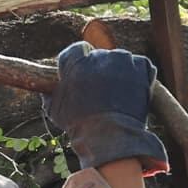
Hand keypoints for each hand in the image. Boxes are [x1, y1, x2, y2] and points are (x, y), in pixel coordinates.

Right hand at [44, 41, 165, 175]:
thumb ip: (50, 92)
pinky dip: (139, 75)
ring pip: (120, 60)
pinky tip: (133, 91)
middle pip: (100, 56)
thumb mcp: (55, 110)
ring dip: (120, 72)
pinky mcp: (141, 67)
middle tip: (103, 91)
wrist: (111, 137)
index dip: (81, 62)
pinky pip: (140, 65)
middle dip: (101, 70)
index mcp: (76, 62)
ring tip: (119, 95)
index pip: (78, 49)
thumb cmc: (80, 126)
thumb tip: (46, 87)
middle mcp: (99, 56)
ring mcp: (122, 60)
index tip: (84, 74)